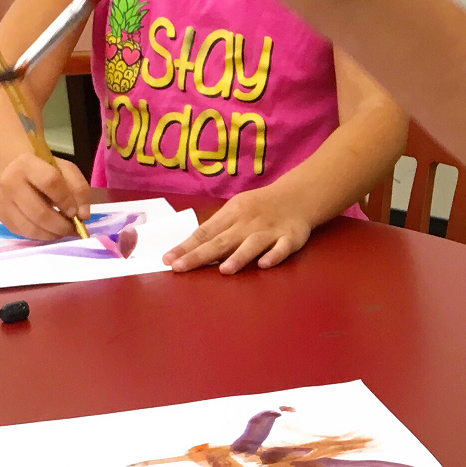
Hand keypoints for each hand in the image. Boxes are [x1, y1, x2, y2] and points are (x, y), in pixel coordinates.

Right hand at [0, 151, 90, 239]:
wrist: (16, 171)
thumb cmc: (45, 170)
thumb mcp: (66, 171)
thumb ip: (80, 190)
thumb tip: (83, 216)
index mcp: (27, 164)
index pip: (50, 183)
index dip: (66, 201)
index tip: (76, 213)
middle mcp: (10, 182)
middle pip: (39, 212)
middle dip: (61, 226)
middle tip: (73, 229)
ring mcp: (2, 201)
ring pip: (31, 228)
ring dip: (52, 234)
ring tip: (63, 231)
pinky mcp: (1, 216)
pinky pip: (24, 233)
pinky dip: (41, 236)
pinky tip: (50, 230)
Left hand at [165, 185, 314, 273]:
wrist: (297, 196)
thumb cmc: (259, 207)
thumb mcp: (236, 210)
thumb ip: (218, 229)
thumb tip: (189, 248)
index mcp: (232, 214)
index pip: (205, 232)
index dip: (186, 246)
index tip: (168, 260)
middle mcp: (248, 223)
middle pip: (222, 241)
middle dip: (200, 255)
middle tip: (180, 268)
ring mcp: (270, 230)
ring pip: (253, 244)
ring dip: (239, 257)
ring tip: (223, 270)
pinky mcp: (291, 237)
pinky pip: (283, 247)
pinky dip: (275, 255)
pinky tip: (265, 264)